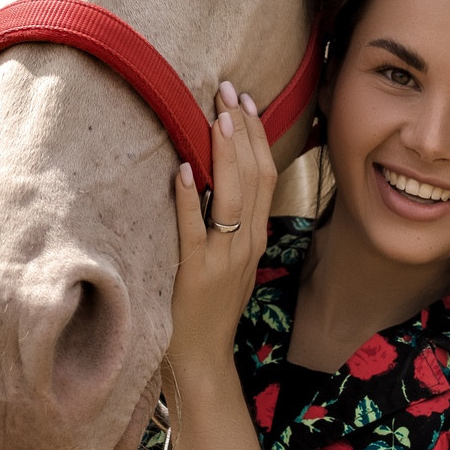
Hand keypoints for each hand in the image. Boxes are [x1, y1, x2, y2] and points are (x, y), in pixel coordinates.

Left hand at [166, 82, 275, 391]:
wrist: (203, 357)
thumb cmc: (209, 307)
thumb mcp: (231, 260)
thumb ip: (230, 223)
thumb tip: (213, 177)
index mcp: (256, 236)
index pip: (266, 174)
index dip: (257, 136)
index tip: (244, 101)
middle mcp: (246, 243)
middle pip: (255, 176)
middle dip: (243, 131)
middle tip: (228, 92)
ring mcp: (223, 258)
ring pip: (234, 197)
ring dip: (225, 154)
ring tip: (215, 117)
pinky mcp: (196, 272)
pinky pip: (194, 229)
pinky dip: (190, 197)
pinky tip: (183, 169)